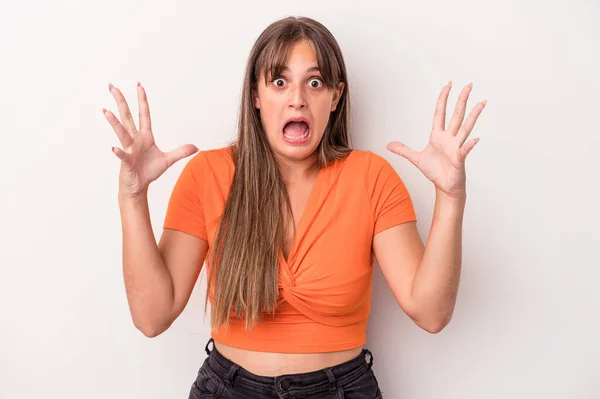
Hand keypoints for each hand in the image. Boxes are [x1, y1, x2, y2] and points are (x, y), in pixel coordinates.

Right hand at [103, 82, 198, 198]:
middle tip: (113, 87)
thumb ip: (180, 152)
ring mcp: (129, 149)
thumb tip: (196, 147)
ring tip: (106, 111)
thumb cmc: (149, 171)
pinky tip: (114, 148)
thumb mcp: (168, 160)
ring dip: (115, 122)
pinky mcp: (127, 162)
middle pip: (127, 117)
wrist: (138, 185)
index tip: (139, 86)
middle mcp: (135, 139)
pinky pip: (123, 155)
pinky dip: (119, 152)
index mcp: (145, 136)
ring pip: (122, 133)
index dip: (142, 100)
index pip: (144, 114)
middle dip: (121, 102)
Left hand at [387, 81, 485, 198]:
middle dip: (462, 99)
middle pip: (456, 115)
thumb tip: (388, 145)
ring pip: (466, 128)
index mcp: (438, 135)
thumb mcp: (416, 159)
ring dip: (473, 115)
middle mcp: (449, 138)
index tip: (448, 85)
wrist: (444, 186)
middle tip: (469, 85)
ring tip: (481, 103)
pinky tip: (475, 139)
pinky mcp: (459, 159)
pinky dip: (469, 145)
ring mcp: (456, 147)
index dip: (443, 99)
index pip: (440, 113)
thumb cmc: (435, 172)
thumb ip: (403, 150)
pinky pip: (465, 150)